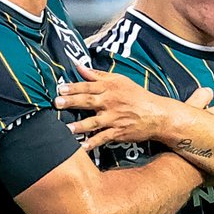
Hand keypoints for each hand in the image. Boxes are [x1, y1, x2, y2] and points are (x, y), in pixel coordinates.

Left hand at [56, 69, 185, 147]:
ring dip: (79, 126)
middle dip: (72, 102)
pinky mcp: (118, 132)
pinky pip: (103, 138)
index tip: (60, 88)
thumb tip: (79, 66)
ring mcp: (114, 118)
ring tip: (66, 129)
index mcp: (110, 88)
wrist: (156, 114)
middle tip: (57, 103)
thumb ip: (97, 75)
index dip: (74, 87)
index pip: (88, 86)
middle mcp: (110, 102)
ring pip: (94, 122)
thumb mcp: (119, 80)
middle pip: (88, 101)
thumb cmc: (136, 95)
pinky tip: (82, 147)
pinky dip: (93, 143)